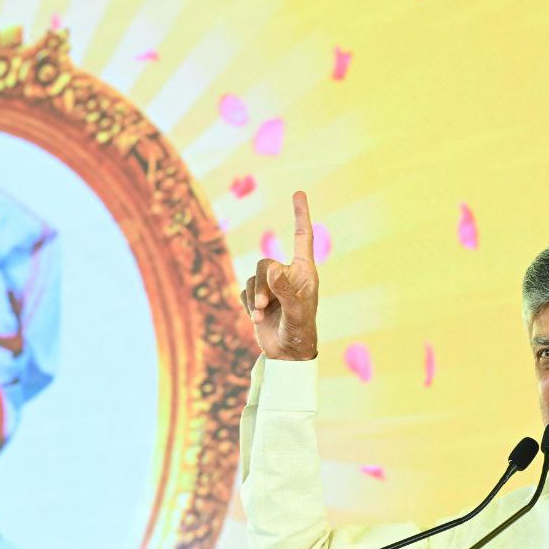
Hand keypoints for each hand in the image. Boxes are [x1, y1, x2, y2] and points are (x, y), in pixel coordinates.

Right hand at [240, 191, 318, 359]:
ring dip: (253, 297)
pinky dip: (246, 305)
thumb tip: (274, 270)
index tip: (298, 193)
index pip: (303, 238)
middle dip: (261, 284)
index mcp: (304, 273)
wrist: (287, 355)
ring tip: (260, 315)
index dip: (300, 215)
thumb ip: (285, 290)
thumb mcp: (296, 313)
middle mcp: (288, 276)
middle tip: (262, 305)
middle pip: (265, 262)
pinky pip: (243, 291)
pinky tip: (256, 318)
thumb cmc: (300, 333)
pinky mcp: (257, 299)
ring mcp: (272, 287)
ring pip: (252, 278)